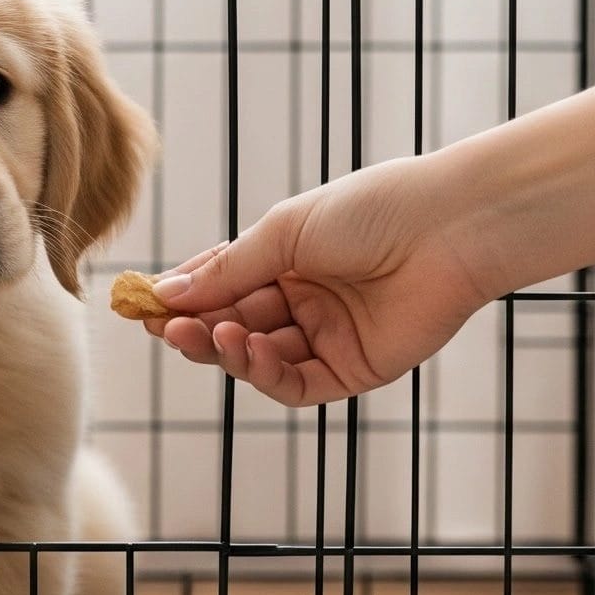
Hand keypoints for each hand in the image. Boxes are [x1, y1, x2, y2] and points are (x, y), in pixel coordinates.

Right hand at [145, 156, 503, 405]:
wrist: (449, 229)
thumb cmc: (373, 211)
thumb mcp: (285, 232)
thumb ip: (227, 270)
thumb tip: (165, 294)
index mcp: (289, 258)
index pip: (223, 284)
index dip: (184, 297)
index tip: (145, 306)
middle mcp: (305, 299)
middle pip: (235, 325)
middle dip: (199, 328)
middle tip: (165, 330)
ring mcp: (328, 337)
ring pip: (259, 358)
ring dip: (228, 350)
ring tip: (210, 336)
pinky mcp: (353, 370)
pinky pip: (295, 383)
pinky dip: (264, 372)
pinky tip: (247, 350)